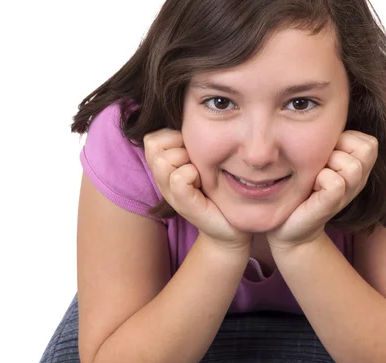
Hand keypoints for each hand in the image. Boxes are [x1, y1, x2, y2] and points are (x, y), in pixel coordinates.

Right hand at [144, 129, 251, 249]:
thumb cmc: (218, 190)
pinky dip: (190, 175)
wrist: (232, 226)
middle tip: (197, 163)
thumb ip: (191, 141)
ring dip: (186, 161)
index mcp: (165, 166)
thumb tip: (188, 113)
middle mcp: (162, 179)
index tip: (193, 151)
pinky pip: (178, 179)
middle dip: (179, 146)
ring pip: (163, 160)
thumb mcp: (203, 160)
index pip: (153, 137)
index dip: (173, 137)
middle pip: (154, 144)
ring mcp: (171, 194)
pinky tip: (202, 183)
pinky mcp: (184, 205)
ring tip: (200, 174)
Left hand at [267, 130, 377, 250]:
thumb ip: (330, 140)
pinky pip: (335, 182)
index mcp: (358, 167)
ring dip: (327, 166)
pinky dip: (320, 180)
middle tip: (319, 166)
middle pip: (366, 149)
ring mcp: (348, 194)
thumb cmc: (302, 188)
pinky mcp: (332, 205)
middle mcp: (359, 181)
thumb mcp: (319, 159)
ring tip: (314, 178)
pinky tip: (310, 189)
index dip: (344, 141)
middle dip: (339, 150)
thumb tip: (326, 112)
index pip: (368, 140)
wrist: (288, 225)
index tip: (324, 156)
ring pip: (352, 165)